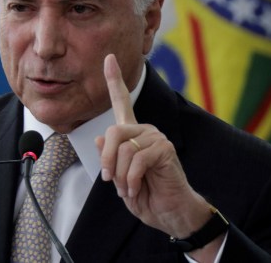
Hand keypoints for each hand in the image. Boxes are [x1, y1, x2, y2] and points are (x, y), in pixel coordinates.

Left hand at [96, 54, 213, 240]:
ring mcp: (156, 137)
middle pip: (113, 131)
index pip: (121, 101)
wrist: (170, 214)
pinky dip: (131, 180)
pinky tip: (137, 189)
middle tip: (110, 181)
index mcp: (132, 134)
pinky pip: (136, 160)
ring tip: (129, 188)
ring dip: (120, 175)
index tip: (108, 57)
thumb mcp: (118, 178)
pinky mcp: (165, 149)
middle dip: (106, 160)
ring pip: (123, 148)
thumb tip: (100, 136)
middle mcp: (144, 130)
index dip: (113, 79)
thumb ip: (108, 157)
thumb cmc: (145, 195)